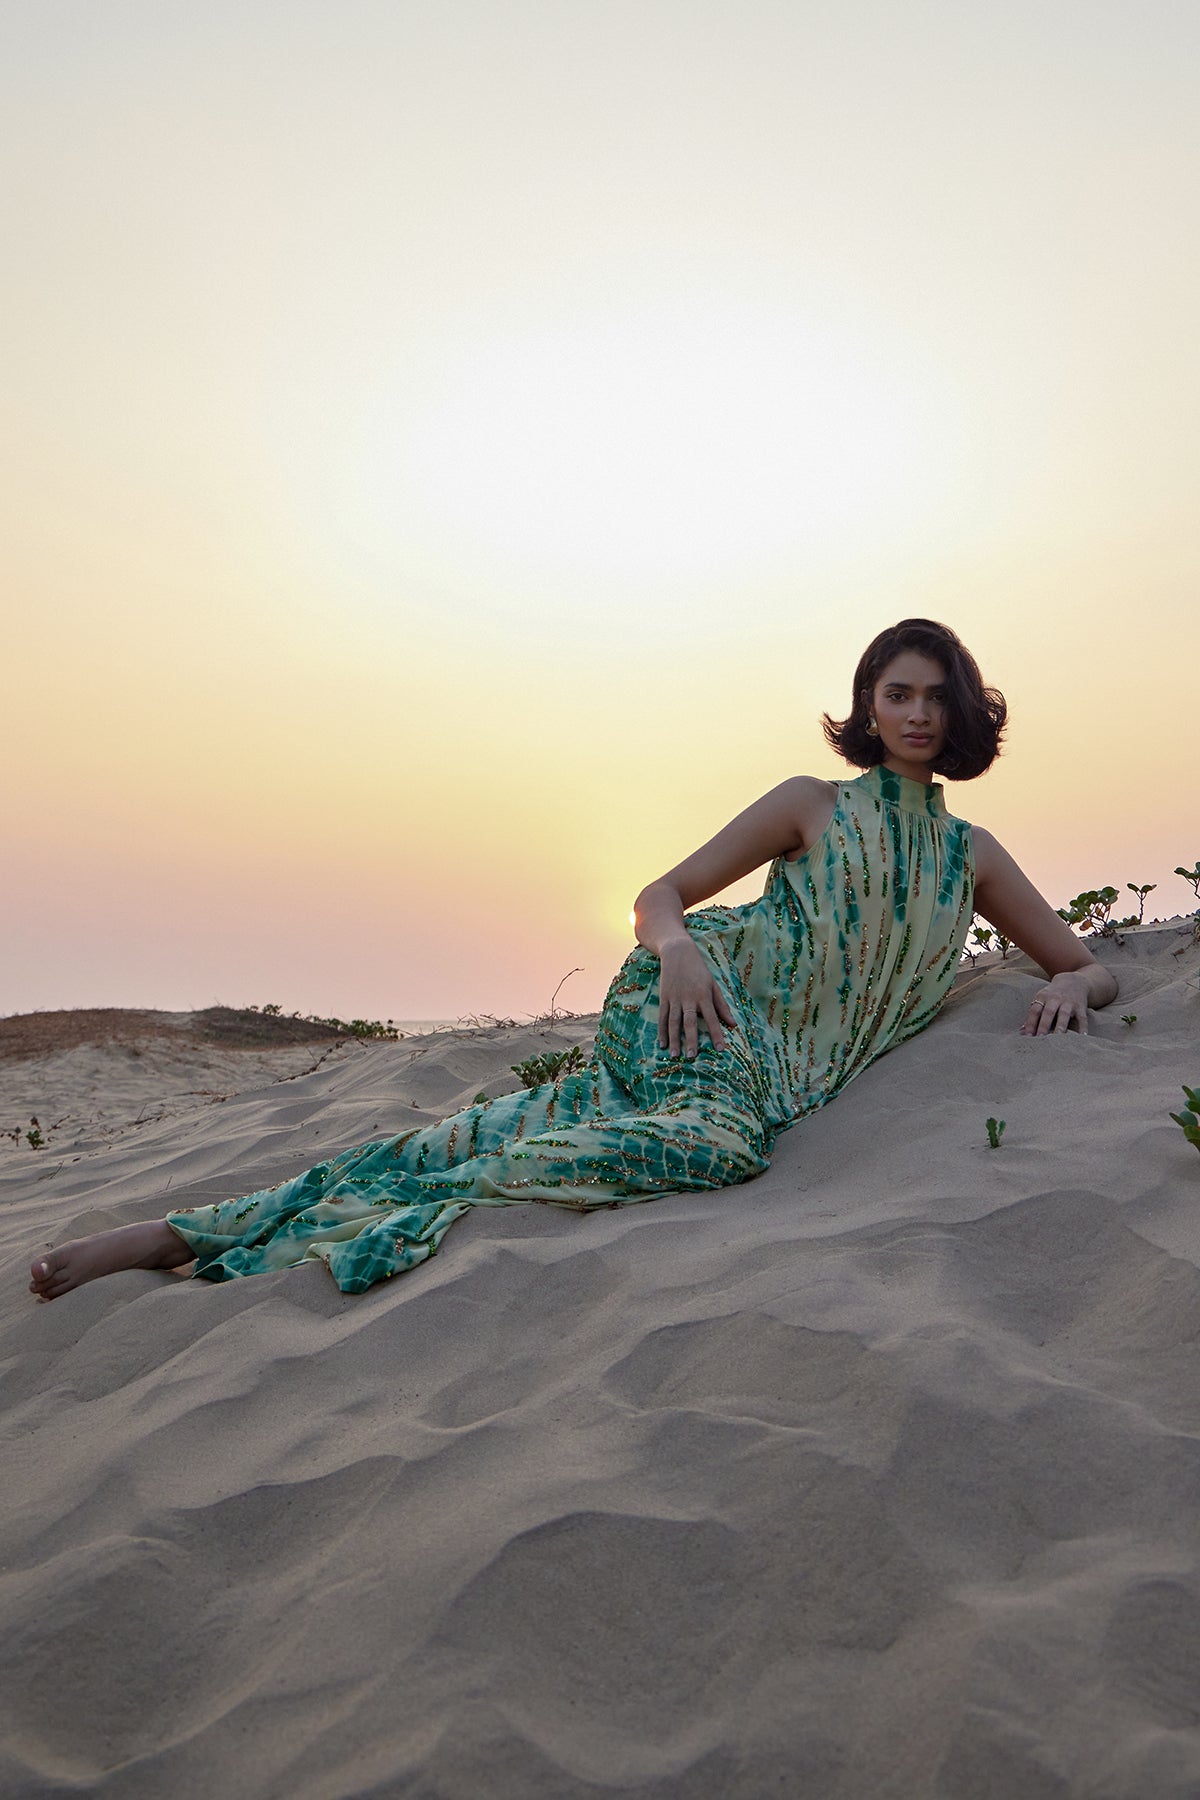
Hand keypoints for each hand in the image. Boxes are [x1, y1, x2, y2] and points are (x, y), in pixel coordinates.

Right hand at [657, 937, 736, 1057]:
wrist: (678, 952)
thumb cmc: (699, 970)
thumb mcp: (713, 985)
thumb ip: (722, 1006)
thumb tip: (733, 1025)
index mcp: (703, 995)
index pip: (712, 1018)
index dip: (716, 1034)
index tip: (720, 1049)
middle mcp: (688, 998)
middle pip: (690, 1022)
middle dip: (691, 1039)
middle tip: (692, 1056)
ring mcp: (674, 998)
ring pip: (674, 1022)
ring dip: (674, 1039)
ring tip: (675, 1055)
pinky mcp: (664, 997)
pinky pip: (662, 1017)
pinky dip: (662, 1031)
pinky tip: (662, 1044)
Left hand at [1021, 971, 1091, 1035]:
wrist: (1073, 981)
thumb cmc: (1052, 995)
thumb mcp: (1041, 999)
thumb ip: (1033, 1014)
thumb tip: (1022, 1031)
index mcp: (1043, 997)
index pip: (1035, 1010)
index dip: (1030, 1023)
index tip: (1027, 1036)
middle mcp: (1055, 999)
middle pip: (1048, 1012)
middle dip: (1044, 1025)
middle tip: (1040, 1038)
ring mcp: (1069, 1002)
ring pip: (1064, 1014)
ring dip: (1061, 1026)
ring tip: (1058, 1038)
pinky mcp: (1080, 1006)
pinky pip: (1082, 1017)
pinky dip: (1082, 1027)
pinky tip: (1082, 1036)